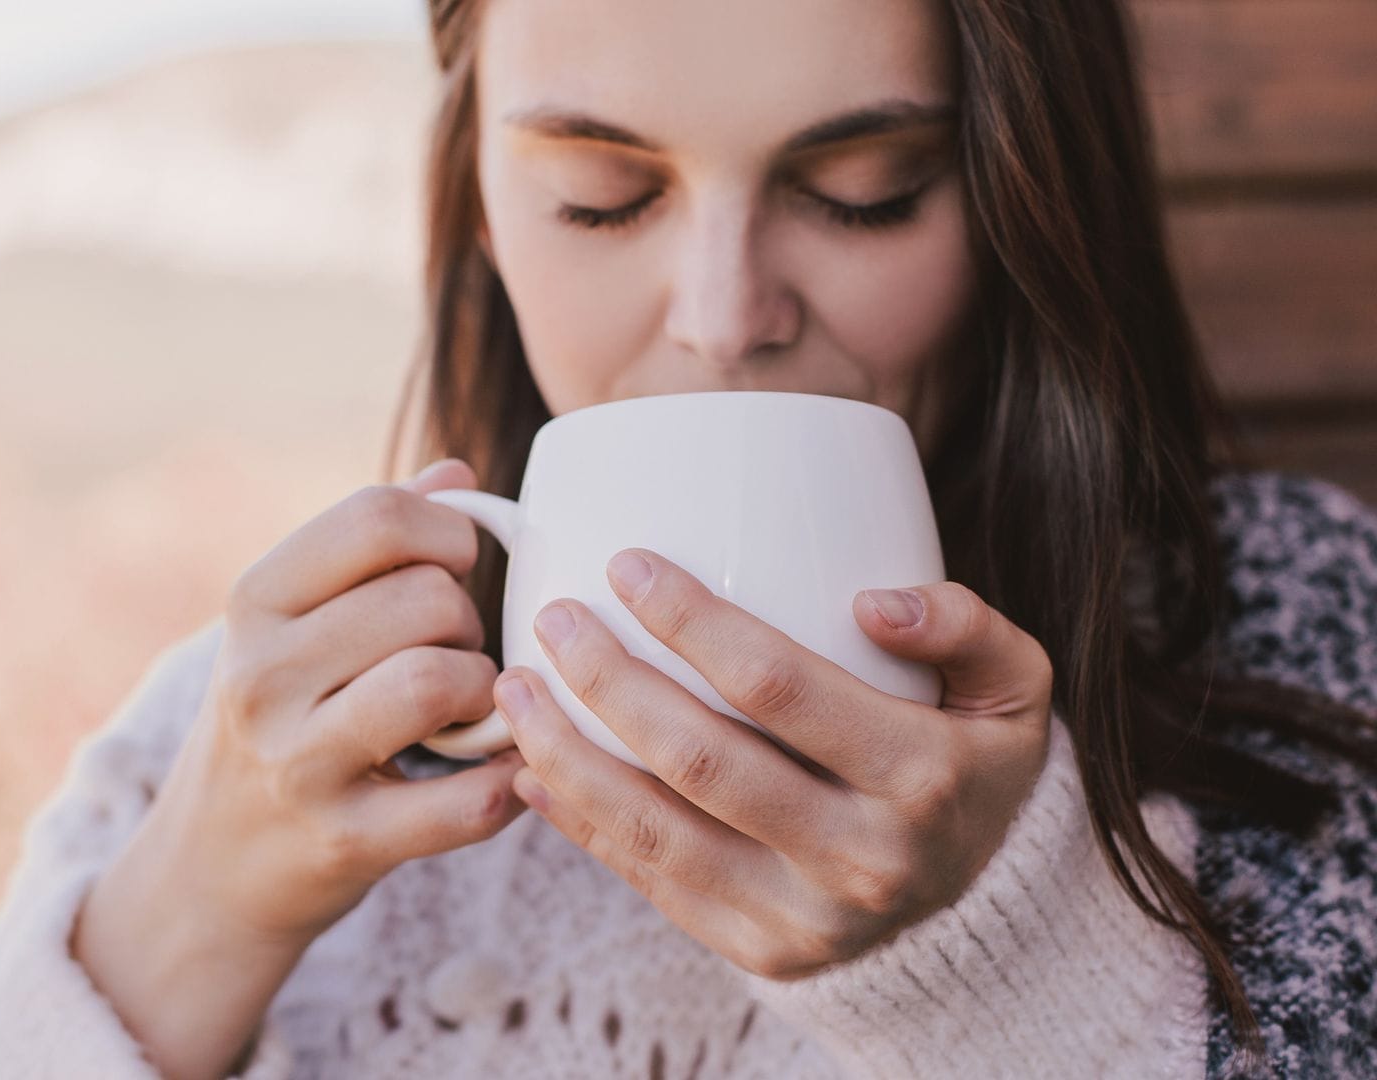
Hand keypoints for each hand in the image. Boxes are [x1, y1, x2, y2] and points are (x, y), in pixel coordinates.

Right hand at [78, 458, 528, 1079]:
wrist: (209, 869)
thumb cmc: (277, 719)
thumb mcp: (293, 623)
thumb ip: (372, 544)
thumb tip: (458, 472)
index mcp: (256, 601)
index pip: (378, 516)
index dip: (449, 530)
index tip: (457, 565)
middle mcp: (262, 674)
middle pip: (427, 596)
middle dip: (469, 620)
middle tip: (456, 652)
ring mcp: (298, 762)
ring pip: (440, 681)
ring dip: (484, 692)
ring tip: (467, 707)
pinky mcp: (345, 841)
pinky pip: (465, 801)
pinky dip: (502, 782)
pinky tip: (494, 773)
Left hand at [492, 549, 1051, 979]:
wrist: (982, 904)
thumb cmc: (973, 760)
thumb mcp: (1013, 687)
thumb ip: (966, 624)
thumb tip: (873, 601)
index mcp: (923, 778)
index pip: (780, 686)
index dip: (691, 621)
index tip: (626, 563)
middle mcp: (864, 859)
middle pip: (700, 759)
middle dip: (607, 681)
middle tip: (554, 620)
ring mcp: (807, 919)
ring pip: (656, 831)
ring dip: (568, 754)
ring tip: (515, 688)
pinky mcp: (760, 952)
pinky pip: (651, 882)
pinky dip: (582, 823)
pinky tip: (533, 769)